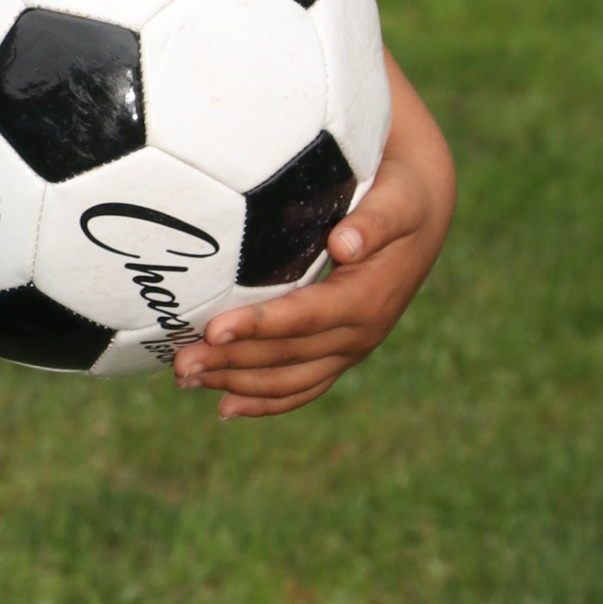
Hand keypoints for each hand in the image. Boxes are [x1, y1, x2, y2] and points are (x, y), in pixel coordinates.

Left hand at [171, 52, 454, 419]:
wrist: (422, 211)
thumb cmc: (400, 196)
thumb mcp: (398, 200)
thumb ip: (375, 221)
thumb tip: (346, 244)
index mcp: (368, 298)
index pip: (306, 318)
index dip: (259, 327)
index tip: (213, 329)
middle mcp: (361, 333)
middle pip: (288, 356)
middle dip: (233, 362)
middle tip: (180, 364)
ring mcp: (350, 348)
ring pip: (289, 379)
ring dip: (236, 384)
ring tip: (184, 379)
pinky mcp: (339, 352)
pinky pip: (302, 386)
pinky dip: (265, 401)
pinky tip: (224, 407)